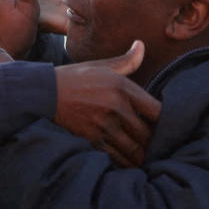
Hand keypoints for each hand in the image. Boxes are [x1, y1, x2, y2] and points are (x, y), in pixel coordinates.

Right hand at [54, 41, 161, 167]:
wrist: (43, 94)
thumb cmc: (75, 79)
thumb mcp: (101, 67)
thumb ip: (127, 61)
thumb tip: (142, 45)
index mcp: (122, 88)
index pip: (157, 111)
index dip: (166, 123)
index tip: (166, 128)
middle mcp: (116, 107)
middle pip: (148, 134)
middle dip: (155, 144)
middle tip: (160, 148)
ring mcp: (104, 126)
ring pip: (134, 150)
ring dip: (142, 157)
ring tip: (148, 159)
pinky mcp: (92, 140)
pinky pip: (117, 158)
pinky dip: (126, 163)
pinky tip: (129, 164)